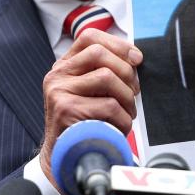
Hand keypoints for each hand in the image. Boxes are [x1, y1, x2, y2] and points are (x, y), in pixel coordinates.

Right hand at [39, 28, 142, 190]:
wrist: (64, 156)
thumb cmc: (84, 124)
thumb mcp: (92, 92)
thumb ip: (105, 72)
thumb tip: (134, 58)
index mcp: (65, 66)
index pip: (89, 38)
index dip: (117, 44)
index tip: (136, 58)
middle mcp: (57, 75)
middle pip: (100, 54)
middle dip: (126, 72)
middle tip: (134, 92)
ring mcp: (59, 91)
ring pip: (106, 77)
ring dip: (127, 97)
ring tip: (127, 112)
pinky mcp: (66, 110)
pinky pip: (108, 105)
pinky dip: (123, 118)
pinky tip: (120, 127)